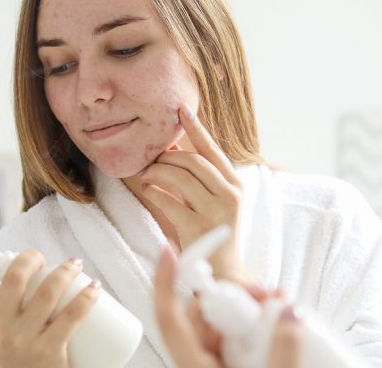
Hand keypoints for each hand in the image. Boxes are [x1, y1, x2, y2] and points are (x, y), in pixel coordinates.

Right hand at [0, 251, 101, 367]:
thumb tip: (45, 287)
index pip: (7, 282)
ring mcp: (27, 342)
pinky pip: (70, 318)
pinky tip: (95, 289)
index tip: (40, 258)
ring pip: (48, 295)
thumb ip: (19, 319)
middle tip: (71, 264)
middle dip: (49, 265)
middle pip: (26, 283)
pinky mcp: (48, 353)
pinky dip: (85, 299)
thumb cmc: (28, 366)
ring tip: (84, 272)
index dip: (25, 262)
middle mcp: (7, 331)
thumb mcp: (12, 341)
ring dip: (68, 274)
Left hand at [140, 103, 249, 281]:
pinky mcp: (198, 228)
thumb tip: (173, 148)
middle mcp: (230, 194)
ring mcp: (216, 212)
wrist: (224, 272)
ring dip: (158, 172)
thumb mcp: (213, 201)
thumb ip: (199, 177)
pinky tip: (148, 190)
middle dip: (167, 157)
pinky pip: (169, 201)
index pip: (212, 150)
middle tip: (150, 160)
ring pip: (181, 177)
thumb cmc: (214, 234)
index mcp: (235, 184)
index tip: (181, 109)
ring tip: (146, 176)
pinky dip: (155, 192)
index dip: (196, 128)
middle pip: (193, 161)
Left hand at [153, 247, 302, 367]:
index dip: (165, 282)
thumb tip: (292, 313)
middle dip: (228, 295)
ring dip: (243, 310)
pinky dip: (249, 326)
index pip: (170, 317)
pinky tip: (274, 325)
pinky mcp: (226, 366)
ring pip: (217, 325)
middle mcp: (196, 363)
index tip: (171, 251)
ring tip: (276, 308)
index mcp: (194, 367)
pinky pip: (230, 338)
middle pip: (199, 315)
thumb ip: (285, 352)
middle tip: (264, 294)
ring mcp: (209, 364)